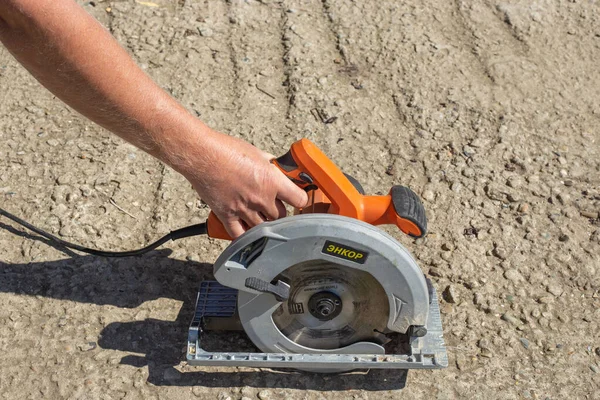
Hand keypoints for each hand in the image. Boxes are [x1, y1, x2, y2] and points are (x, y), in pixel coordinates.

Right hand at [183, 130, 308, 237]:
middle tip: (273, 205)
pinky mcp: (227, 215)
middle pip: (280, 216)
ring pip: (262, 227)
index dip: (300, 200)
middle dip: (278, 211)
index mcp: (272, 181)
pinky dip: (244, 235)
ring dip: (263, 223)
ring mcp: (244, 209)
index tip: (296, 199)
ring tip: (259, 216)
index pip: (299, 199)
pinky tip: (247, 233)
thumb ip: (270, 164)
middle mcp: (261, 198)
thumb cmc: (227, 150)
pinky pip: (239, 234)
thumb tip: (276, 167)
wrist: (202, 155)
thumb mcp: (257, 152)